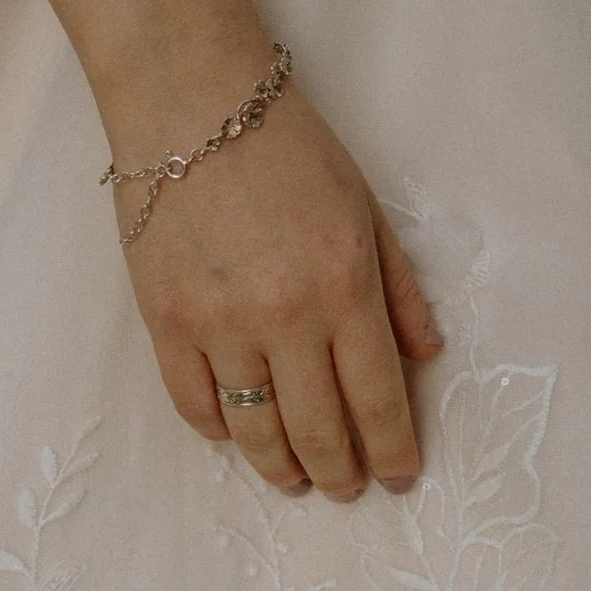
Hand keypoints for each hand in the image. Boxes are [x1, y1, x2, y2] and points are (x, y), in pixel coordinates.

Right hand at [111, 56, 443, 499]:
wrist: (190, 101)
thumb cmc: (288, 147)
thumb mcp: (366, 208)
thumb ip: (398, 288)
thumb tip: (426, 354)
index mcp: (345, 287)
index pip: (379, 398)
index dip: (394, 450)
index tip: (400, 478)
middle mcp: (285, 317)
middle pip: (320, 429)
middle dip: (342, 471)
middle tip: (350, 488)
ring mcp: (220, 325)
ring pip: (256, 431)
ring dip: (283, 468)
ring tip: (298, 480)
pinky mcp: (165, 322)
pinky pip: (196, 405)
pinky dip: (222, 432)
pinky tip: (240, 436)